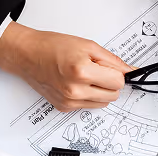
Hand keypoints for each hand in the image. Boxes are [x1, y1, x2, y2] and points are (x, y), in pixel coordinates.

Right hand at [0, 22, 132, 111]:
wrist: (27, 55)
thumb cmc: (52, 47)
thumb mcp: (87, 46)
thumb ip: (112, 60)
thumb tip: (130, 71)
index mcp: (82, 72)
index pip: (118, 82)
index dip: (115, 72)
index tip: (107, 66)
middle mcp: (75, 90)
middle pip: (113, 96)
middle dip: (110, 82)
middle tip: (96, 70)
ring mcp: (69, 101)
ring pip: (103, 103)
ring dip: (100, 91)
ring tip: (85, 76)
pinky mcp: (65, 108)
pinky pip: (89, 106)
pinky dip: (88, 96)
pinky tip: (76, 83)